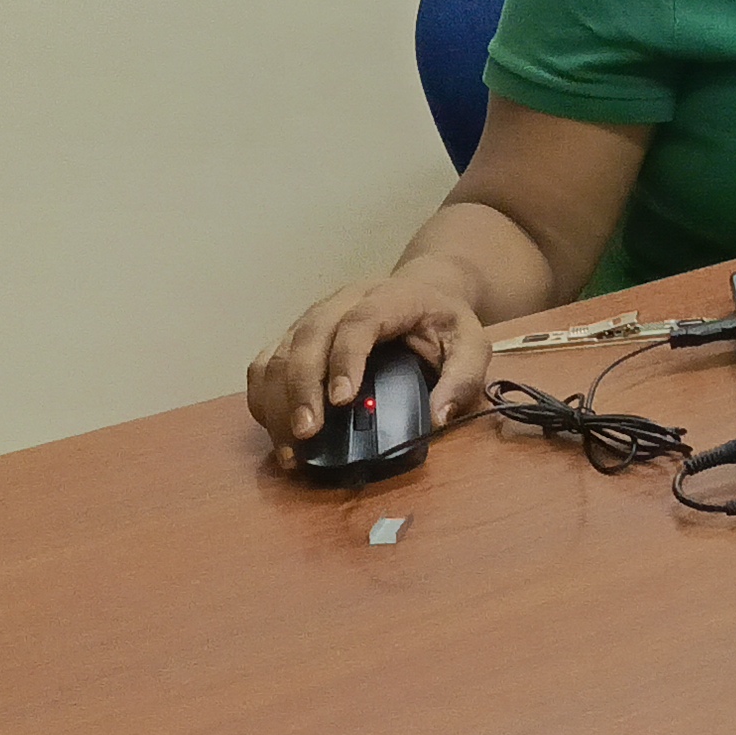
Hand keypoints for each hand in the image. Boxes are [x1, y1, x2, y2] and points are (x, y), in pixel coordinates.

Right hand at [247, 270, 491, 455]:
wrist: (424, 290)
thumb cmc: (444, 322)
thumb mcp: (472, 344)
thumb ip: (463, 378)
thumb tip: (436, 418)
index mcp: (390, 297)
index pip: (359, 322)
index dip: (346, 359)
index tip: (342, 400)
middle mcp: (343, 302)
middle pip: (309, 336)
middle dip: (302, 388)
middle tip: (307, 433)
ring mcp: (314, 317)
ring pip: (279, 351)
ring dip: (277, 399)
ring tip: (290, 444)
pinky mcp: (295, 335)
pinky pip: (266, 362)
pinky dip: (263, 396)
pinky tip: (274, 429)